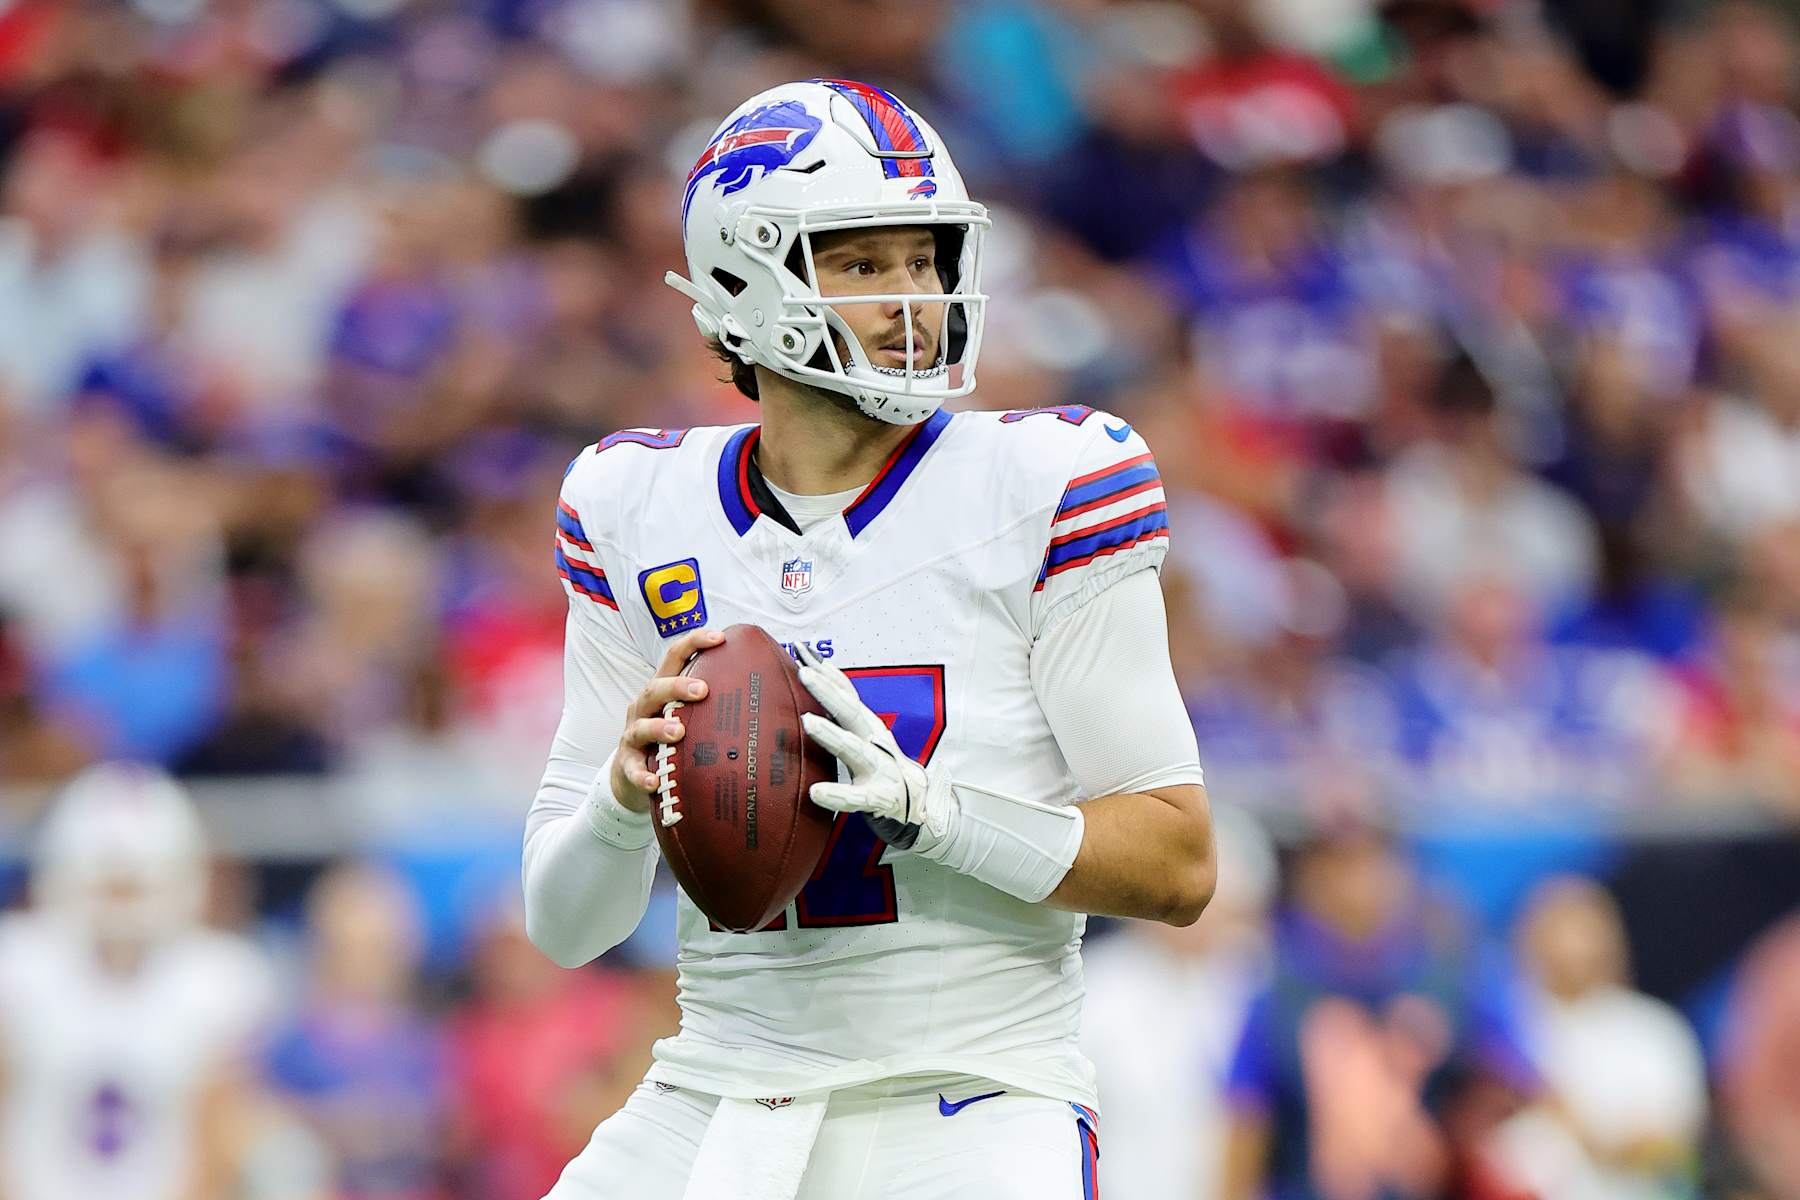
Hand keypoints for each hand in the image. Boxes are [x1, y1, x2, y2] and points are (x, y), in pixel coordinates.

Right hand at [610, 628, 723, 812]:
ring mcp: (633, 736)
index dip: (694, 643)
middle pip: (655, 687)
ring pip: (641, 726)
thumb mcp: (690, 718)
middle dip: (677, 686)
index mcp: (663, 691)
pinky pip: (632, 769)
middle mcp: (645, 708)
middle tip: (703, 690)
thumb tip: (774, 699)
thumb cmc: (672, 740)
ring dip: (658, 728)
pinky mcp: (627, 765)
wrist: (633, 776)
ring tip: (678, 731)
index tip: (719, 637)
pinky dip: (642, 775)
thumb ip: (717, 706)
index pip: (674, 658)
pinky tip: (654, 781)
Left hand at [796, 644, 952, 847]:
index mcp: (867, 725)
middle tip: (803, 672)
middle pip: (850, 712)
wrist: (917, 802)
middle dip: (827, 691)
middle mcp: (874, 741)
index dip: (826, 672)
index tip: (802, 650)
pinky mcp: (879, 797)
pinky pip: (855, 797)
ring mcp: (879, 768)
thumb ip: (843, 705)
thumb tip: (820, 669)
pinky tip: (817, 792)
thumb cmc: (881, 763)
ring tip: (808, 722)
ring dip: (832, 735)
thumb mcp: (864, 731)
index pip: (846, 693)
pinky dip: (837, 795)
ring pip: (853, 749)